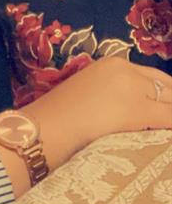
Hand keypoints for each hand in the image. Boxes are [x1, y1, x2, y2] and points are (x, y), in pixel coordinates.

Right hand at [30, 57, 171, 159]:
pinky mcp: (136, 109)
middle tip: (169, 120)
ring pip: (170, 101)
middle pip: (166, 85)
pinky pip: (169, 118)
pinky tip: (168, 140)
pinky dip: (171, 126)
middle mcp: (124, 68)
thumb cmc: (57, 119)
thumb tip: (129, 112)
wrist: (44, 128)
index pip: (154, 77)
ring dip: (170, 116)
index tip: (167, 107)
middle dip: (170, 103)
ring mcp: (132, 87)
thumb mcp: (88, 96)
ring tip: (167, 130)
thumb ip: (112, 96)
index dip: (167, 95)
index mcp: (111, 63)